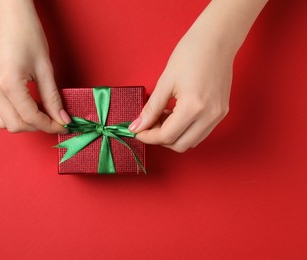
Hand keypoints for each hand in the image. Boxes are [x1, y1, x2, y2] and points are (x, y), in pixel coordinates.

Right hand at [0, 0, 69, 132]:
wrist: (8, 15)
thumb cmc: (28, 34)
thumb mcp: (45, 68)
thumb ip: (53, 98)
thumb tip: (62, 119)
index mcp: (8, 83)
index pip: (30, 117)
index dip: (49, 125)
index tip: (63, 124)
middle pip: (15, 125)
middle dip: (37, 126)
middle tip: (55, 119)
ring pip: (4, 123)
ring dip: (24, 123)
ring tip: (42, 111)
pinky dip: (14, 115)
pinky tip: (29, 105)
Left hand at [129, 0, 267, 152]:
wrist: (217, 39)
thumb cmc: (190, 53)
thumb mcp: (165, 81)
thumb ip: (151, 109)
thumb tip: (137, 126)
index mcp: (193, 107)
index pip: (167, 136)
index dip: (148, 137)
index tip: (137, 131)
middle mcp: (210, 116)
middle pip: (180, 145)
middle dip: (160, 139)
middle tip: (148, 124)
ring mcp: (218, 115)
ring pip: (191, 142)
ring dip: (174, 136)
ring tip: (162, 117)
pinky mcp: (222, 112)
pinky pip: (201, 132)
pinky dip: (186, 130)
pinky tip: (176, 115)